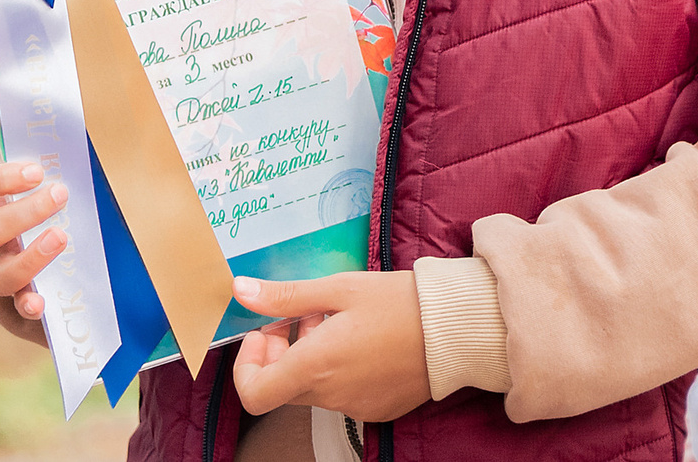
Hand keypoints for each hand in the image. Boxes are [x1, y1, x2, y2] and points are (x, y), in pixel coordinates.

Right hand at [0, 160, 70, 320]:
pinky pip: (17, 308)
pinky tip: (40, 303)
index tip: (36, 172)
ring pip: (0, 275)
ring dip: (31, 258)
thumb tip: (75, 152)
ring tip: (60, 237)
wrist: (52, 258)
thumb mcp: (44, 184)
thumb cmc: (50, 206)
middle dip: (25, 213)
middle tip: (61, 195)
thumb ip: (53, 168)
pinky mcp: (18, 303)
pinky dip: (28, 304)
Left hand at [229, 272, 431, 422]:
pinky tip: (360, 340)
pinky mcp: (376, 409)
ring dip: (311, 356)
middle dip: (282, 351)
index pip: (254, 393)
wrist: (456, 329)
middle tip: (304, 314)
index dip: (247, 366)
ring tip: (338, 320)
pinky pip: (341, 394)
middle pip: (283, 386)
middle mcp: (332, 394)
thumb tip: (241, 290)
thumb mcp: (339, 288)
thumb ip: (286, 296)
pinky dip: (337, 370)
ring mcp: (355, 406)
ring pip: (312, 388)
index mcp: (317, 365)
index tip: (264, 335)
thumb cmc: (399, 303)